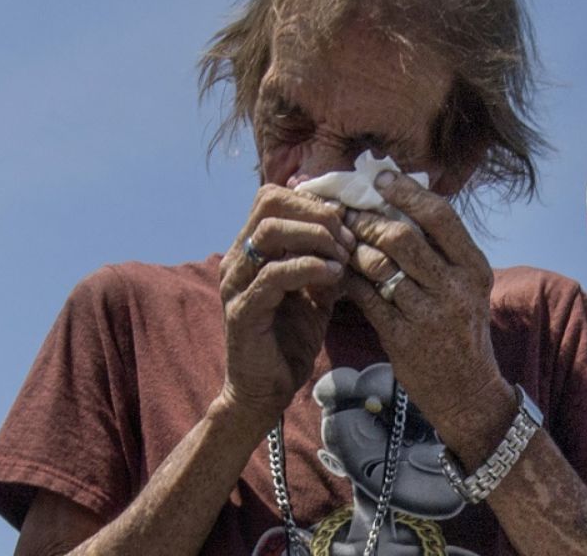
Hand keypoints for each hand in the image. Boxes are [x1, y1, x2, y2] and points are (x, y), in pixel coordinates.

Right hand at [218, 185, 355, 427]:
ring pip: (270, 232)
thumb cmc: (291, 337)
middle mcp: (237, 258)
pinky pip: (273, 274)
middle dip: (316, 213)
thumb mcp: (316, 290)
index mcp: (251, 248)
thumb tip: (351, 224)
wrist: (267, 389)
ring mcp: (235, 283)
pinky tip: (333, 274)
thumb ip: (326, 257)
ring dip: (315, 236)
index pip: (273, 196)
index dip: (313, 200)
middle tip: (347, 236)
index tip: (346, 219)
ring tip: (343, 255)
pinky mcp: (242, 310)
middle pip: (270, 204)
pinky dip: (308, 267)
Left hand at [342, 171, 508, 430]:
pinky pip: (365, 297)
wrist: (468, 392)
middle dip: (368, 221)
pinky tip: (339, 272)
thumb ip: (443, 251)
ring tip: (340, 240)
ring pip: (378, 265)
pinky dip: (348, 279)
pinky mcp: (402, 338)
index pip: (440, 216)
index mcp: (474, 268)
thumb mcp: (467, 287)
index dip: (406, 192)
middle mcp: (455, 289)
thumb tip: (405, 201)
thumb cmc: (462, 331)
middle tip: (348, 213)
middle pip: (402, 237)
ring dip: (353, 248)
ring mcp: (428, 315)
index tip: (381, 179)